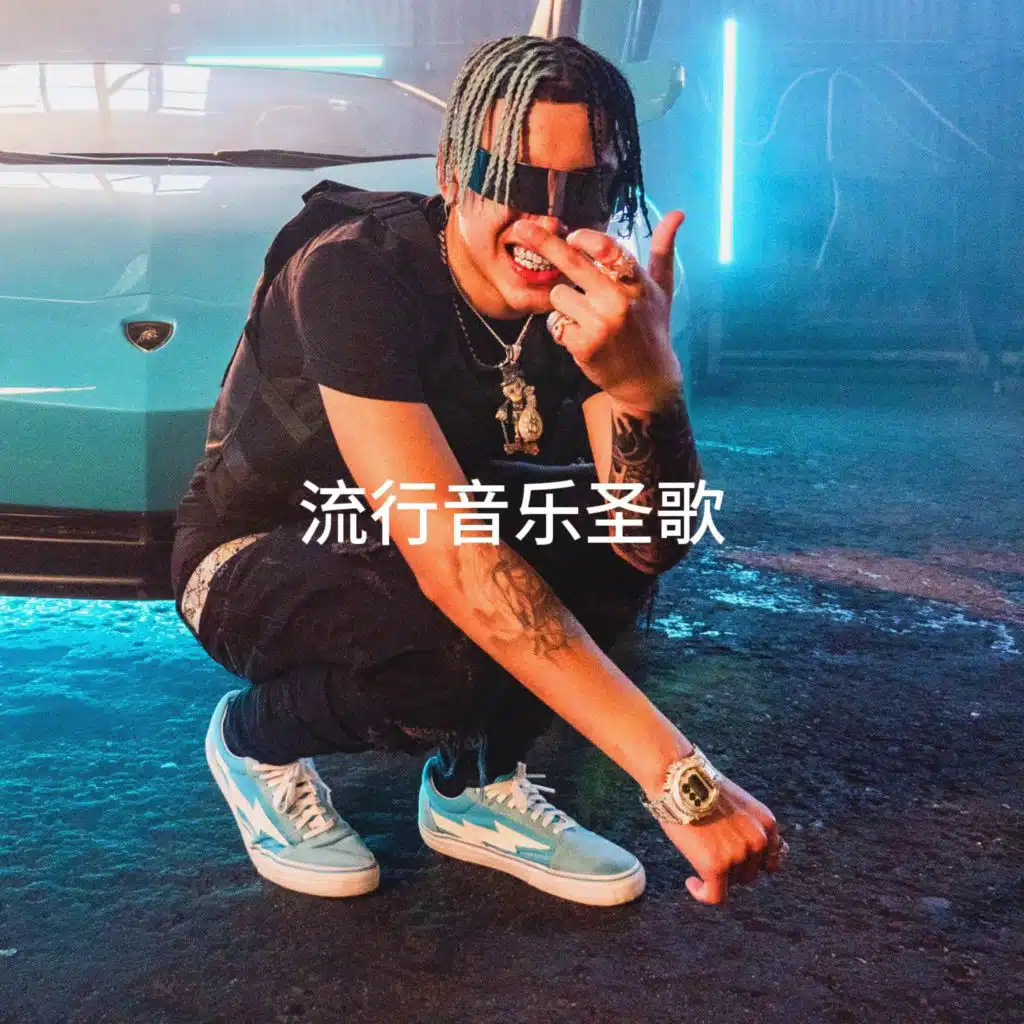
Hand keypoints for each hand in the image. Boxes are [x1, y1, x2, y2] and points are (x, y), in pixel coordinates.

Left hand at [507, 212, 686, 411]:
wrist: (647, 378)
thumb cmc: (651, 328)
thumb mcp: (661, 289)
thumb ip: (663, 250)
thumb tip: (677, 213)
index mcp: (637, 284)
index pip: (610, 250)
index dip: (587, 239)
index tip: (572, 235)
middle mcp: (619, 301)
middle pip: (574, 264)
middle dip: (544, 244)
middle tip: (521, 229)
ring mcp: (600, 324)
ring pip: (558, 294)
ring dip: (564, 303)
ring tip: (585, 317)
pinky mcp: (583, 345)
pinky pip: (555, 323)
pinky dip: (562, 328)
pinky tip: (581, 336)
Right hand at [657, 774, 787, 904]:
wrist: (680, 780)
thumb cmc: (702, 788)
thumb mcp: (740, 803)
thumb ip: (752, 828)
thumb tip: (762, 860)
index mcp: (767, 823)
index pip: (772, 858)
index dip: (753, 862)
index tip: (736, 860)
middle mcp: (759, 840)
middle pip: (750, 872)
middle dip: (732, 866)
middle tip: (709, 849)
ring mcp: (739, 855)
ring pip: (732, 882)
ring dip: (717, 875)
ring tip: (697, 856)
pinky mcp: (717, 866)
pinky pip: (715, 896)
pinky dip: (703, 894)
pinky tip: (692, 882)